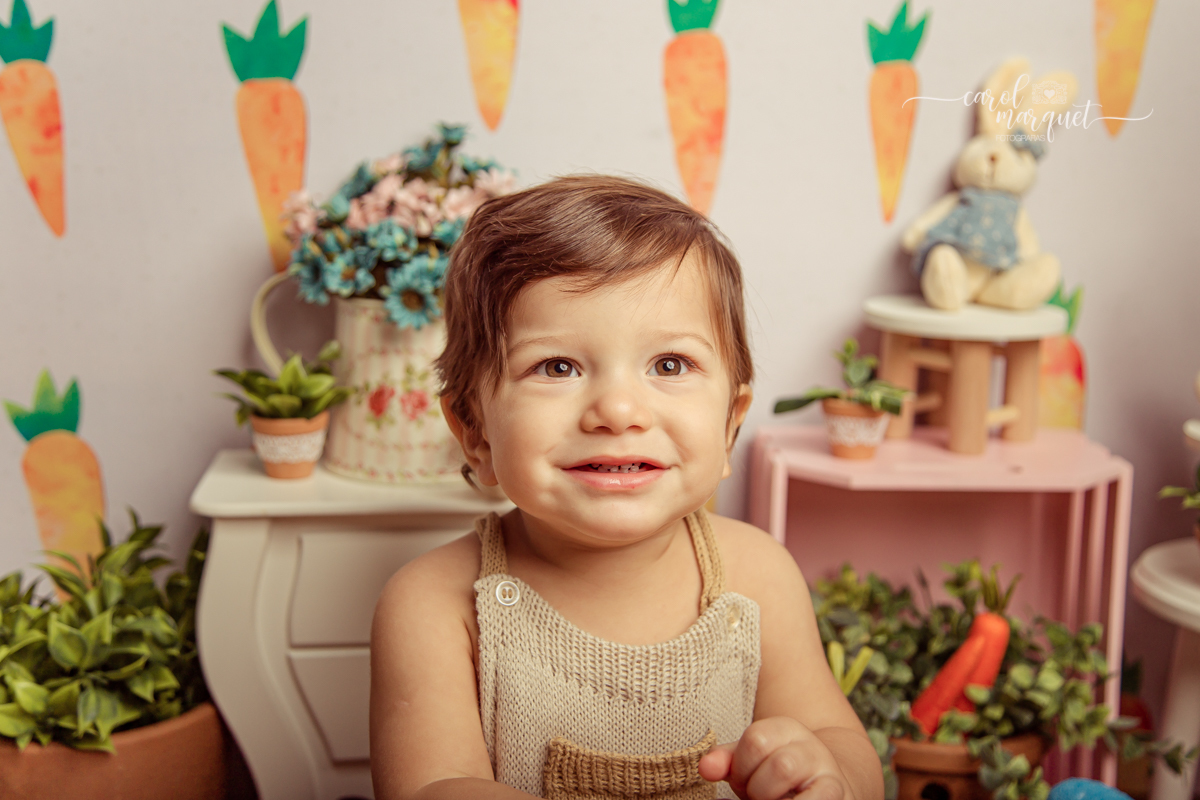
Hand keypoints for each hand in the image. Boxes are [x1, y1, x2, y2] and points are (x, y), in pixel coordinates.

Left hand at [698, 717, 849, 799]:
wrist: (828, 789)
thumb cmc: (779, 782)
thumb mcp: (752, 766)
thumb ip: (727, 763)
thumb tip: (705, 768)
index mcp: (785, 729)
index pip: (756, 739)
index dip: (742, 768)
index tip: (744, 782)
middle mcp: (809, 744)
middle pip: (774, 760)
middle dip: (757, 788)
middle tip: (759, 796)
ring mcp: (826, 769)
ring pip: (786, 770)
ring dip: (771, 797)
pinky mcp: (837, 791)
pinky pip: (814, 798)